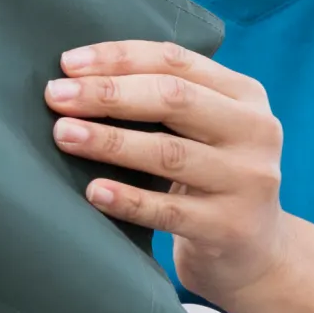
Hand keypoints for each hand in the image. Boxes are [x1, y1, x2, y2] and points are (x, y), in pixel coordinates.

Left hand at [46, 42, 292, 300]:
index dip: (119, 58)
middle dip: (108, 94)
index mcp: (245, 95)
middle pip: (173, 99)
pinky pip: (168, 210)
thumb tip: (79, 76)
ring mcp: (247, 181)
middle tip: (56, 96)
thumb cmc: (211, 178)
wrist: (256, 254)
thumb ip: (167, 99)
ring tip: (64, 134)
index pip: (176, 61)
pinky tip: (93, 191)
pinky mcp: (229, 228)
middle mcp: (255, 132)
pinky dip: (128, 199)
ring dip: (109, 142)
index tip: (68, 64)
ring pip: (169, 152)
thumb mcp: (207, 129)